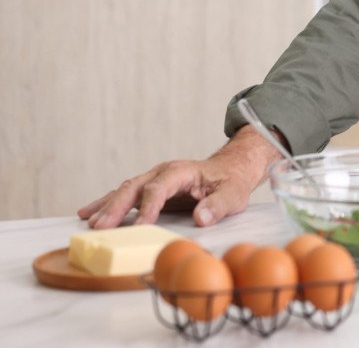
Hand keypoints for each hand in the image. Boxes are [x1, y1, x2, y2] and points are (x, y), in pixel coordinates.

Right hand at [76, 126, 278, 228]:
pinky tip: (88, 213)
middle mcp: (163, 172)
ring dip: (107, 206)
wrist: (231, 169)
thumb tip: (201, 218)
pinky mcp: (150, 189)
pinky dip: (107, 203)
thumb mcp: (233, 194)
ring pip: (125, 190)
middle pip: (135, 187)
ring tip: (88, 222)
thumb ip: (218, 205)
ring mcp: (154, 179)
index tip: (140, 226)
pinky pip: (126, 195)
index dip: (149, 206)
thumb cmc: (232, 182)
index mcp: (182, 172)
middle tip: (99, 226)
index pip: (160, 188)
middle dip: (116, 206)